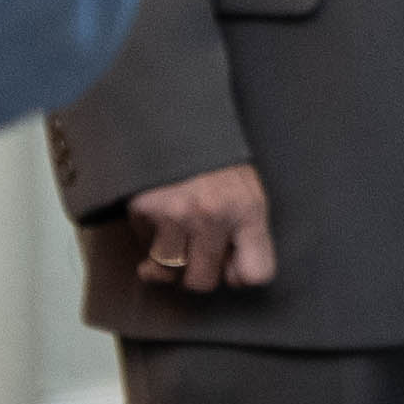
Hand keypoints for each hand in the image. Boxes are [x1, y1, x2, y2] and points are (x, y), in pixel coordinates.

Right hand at [128, 162, 274, 292]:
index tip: (231, 267)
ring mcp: (178, 215)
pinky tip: (158, 221)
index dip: (241, 276)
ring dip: (170, 263)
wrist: (176, 121)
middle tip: (197, 250)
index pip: (257, 273)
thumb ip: (246, 231)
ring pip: (170, 272)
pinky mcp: (146, 212)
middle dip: (199, 272)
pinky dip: (149, 244)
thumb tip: (234, 277)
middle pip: (205, 282)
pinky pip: (146, 250)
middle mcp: (215, 215)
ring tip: (176, 238)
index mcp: (249, 209)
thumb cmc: (215, 162)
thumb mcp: (246, 189)